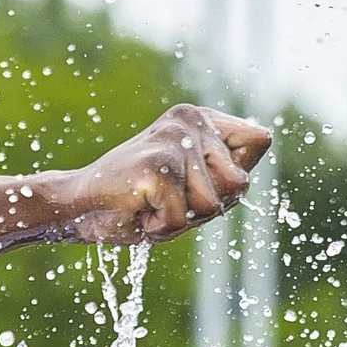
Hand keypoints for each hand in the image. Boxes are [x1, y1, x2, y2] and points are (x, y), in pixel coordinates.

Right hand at [54, 105, 271, 244]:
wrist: (79, 208)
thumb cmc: (140, 201)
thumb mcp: (194, 183)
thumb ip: (228, 167)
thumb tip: (266, 135)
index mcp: (201, 118)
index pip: (260, 140)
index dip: (234, 176)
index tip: (194, 180)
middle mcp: (189, 118)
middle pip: (240, 184)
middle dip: (208, 206)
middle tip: (168, 198)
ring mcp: (172, 140)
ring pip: (213, 206)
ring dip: (183, 219)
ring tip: (151, 203)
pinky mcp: (158, 167)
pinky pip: (182, 219)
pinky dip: (161, 228)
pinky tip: (139, 210)